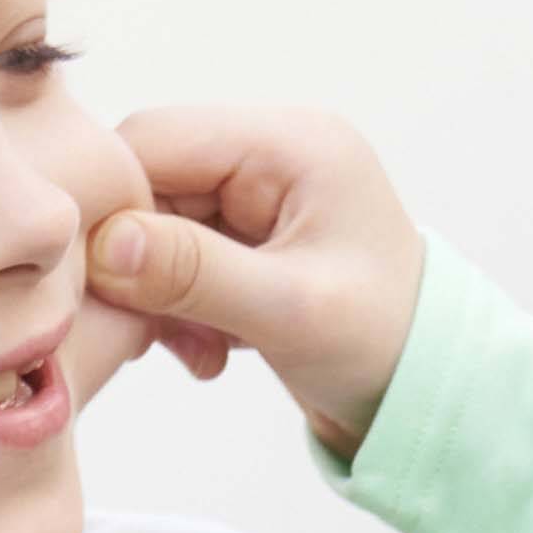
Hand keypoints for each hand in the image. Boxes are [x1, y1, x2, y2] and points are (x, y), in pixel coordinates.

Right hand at [90, 102, 428, 450]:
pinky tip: (208, 350)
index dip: (115, 207)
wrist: (429, 392)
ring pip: (155, 223)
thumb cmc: (386, 347)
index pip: (156, 140)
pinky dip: (177, 305)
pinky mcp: (250, 236)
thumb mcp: (290, 312)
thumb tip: (104, 244)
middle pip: (150, 179)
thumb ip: (194, 273)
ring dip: (158, 293)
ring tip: (199, 350)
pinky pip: (177, 253)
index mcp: (293, 143)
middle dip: (137, 259)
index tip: (102, 283)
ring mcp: (260, 194)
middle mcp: (273, 153)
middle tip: (153, 335)